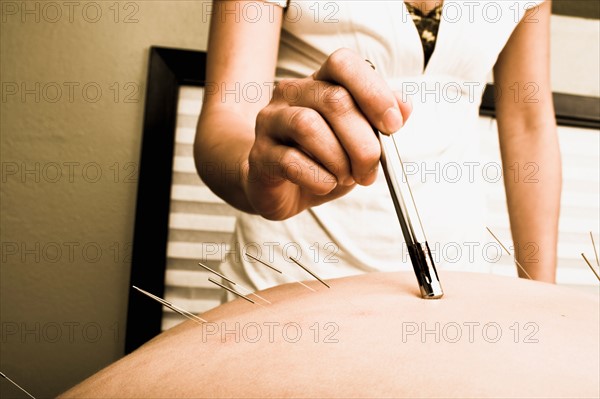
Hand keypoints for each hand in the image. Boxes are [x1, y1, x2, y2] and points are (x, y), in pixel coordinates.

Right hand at [246, 48, 411, 219]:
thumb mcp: (356, 140)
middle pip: (335, 100)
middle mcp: (291, 94)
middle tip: (370, 169)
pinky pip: (290, 161)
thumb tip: (404, 107)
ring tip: (345, 177)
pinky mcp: (260, 155)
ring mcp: (271, 122)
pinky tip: (325, 184)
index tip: (393, 125)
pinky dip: (318, 177)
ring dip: (339, 159)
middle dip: (363, 142)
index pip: (343, 64)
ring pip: (309, 126)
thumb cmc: (319, 160)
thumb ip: (378, 121)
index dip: (373, 91)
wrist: (277, 188)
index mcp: (319, 83)